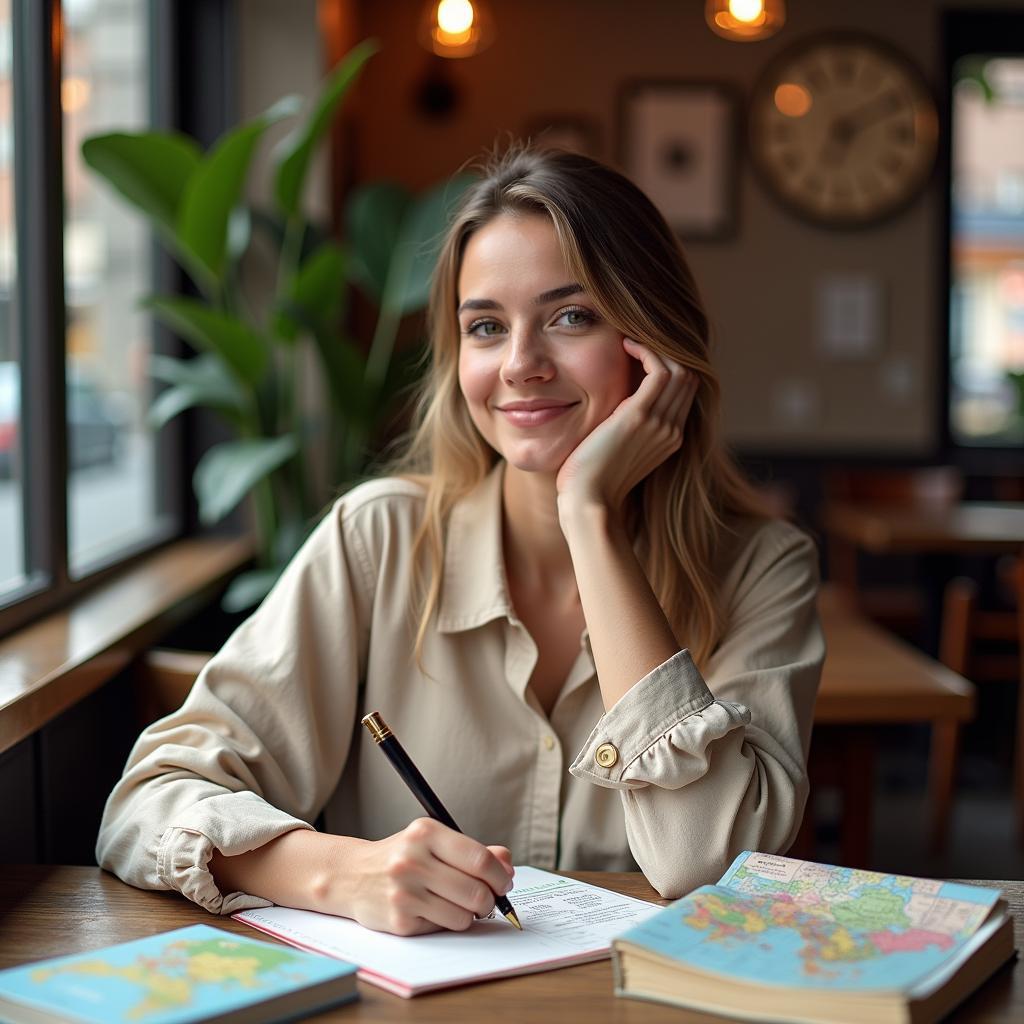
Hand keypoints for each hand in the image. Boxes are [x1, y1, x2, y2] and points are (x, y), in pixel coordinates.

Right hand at [342, 818, 513, 935]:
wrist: (352, 876)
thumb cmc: (402, 857)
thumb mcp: (434, 842)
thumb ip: (473, 850)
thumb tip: (507, 864)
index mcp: (425, 833)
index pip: (479, 859)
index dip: (500, 875)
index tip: (505, 882)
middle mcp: (412, 860)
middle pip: (476, 891)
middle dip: (489, 900)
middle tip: (487, 899)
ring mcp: (404, 892)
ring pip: (463, 916)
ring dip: (469, 914)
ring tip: (457, 904)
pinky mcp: (399, 921)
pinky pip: (443, 929)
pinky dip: (446, 923)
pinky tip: (432, 910)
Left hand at [555, 337, 696, 518]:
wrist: (588, 503)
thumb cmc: (590, 483)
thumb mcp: (615, 452)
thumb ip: (624, 430)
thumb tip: (612, 411)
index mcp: (669, 439)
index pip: (684, 392)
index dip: (668, 367)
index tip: (639, 356)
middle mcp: (672, 430)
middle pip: (689, 377)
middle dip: (666, 353)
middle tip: (636, 342)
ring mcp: (660, 424)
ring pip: (680, 370)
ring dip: (656, 348)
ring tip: (630, 341)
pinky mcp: (641, 417)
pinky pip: (660, 371)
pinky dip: (647, 351)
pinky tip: (626, 345)